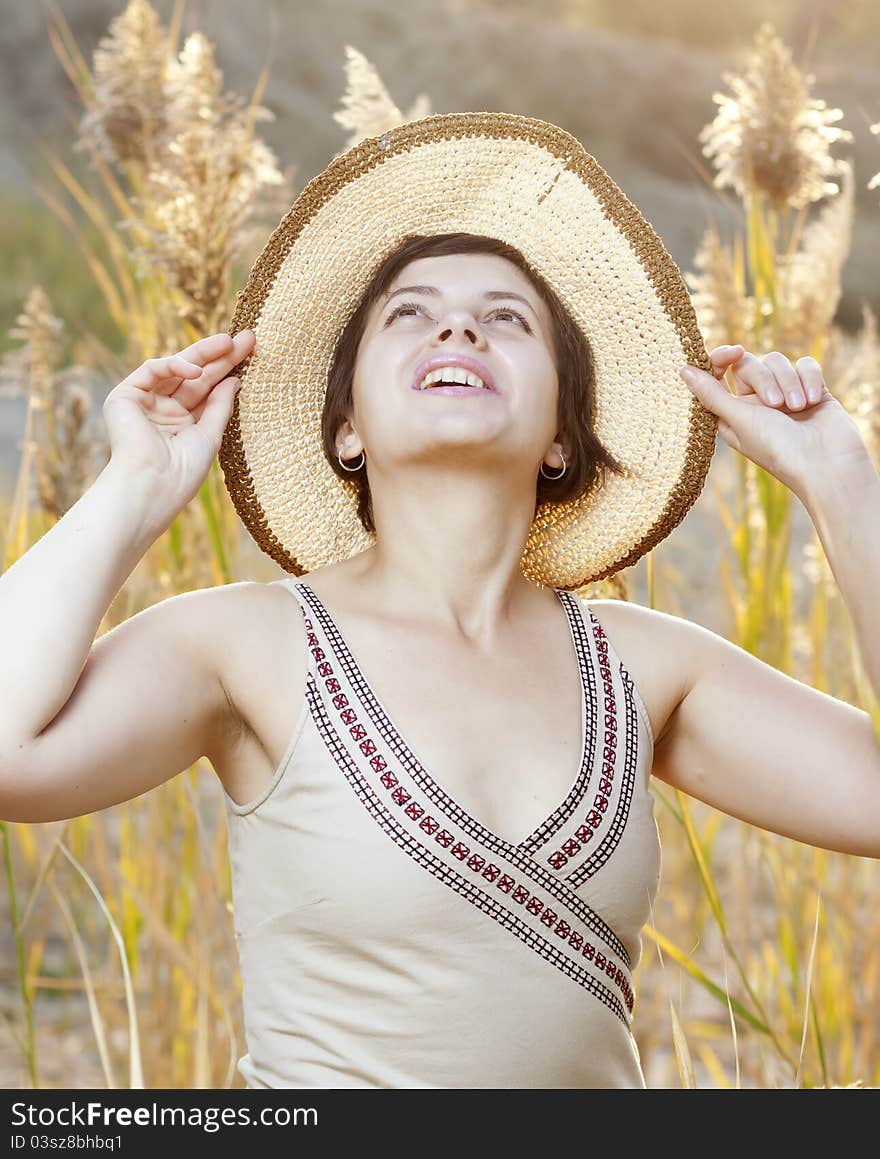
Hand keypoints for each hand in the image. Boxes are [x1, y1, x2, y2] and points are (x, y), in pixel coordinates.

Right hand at [102, 329, 254, 509]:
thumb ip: (220, 405)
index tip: (252, 351)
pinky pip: (152, 370)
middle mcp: (164, 411)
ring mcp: (144, 403)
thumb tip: (235, 379)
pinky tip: (197, 369)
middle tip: (247, 337)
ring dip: (203, 353)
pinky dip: (174, 365)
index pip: (209, 389)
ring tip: (229, 343)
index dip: (229, 369)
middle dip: (221, 356)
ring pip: (176, 368)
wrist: (152, 487)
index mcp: (183, 424)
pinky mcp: (124, 396)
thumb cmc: (182, 472)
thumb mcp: (210, 435)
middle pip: (196, 376)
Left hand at [679, 345, 871, 494]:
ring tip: (797, 408)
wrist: (828, 463)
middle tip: (776, 405)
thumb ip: (711, 394)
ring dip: (789, 382)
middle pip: (749, 364)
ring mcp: (784, 394)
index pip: (717, 374)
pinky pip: (805, 364)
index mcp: (732, 412)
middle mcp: (755, 403)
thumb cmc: (777, 448)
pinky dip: (809, 379)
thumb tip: (683, 370)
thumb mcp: (739, 420)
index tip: (734, 353)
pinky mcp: (811, 389)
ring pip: (778, 361)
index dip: (721, 359)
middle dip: (765, 379)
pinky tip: (813, 400)